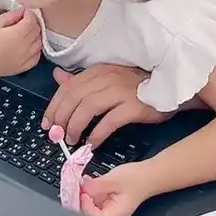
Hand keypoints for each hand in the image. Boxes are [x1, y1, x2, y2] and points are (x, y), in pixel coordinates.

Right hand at [0, 8, 40, 76]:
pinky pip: (36, 57)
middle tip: (24, 21)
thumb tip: (23, 11)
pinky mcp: (22, 68)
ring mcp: (24, 59)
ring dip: (35, 36)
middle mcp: (24, 47)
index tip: (24, 12)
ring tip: (26, 33)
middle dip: (33, 23)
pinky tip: (28, 46)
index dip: (29, 14)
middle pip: (37, 31)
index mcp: (17, 34)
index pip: (32, 20)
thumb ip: (12, 15)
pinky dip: (36, 50)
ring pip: (39, 43)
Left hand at [42, 64, 172, 144]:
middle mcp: (107, 78)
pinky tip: (91, 144)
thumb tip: (58, 77)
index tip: (47, 123)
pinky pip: (108, 122)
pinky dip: (96, 134)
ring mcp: (120, 91)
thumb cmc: (137, 86)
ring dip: (75, 126)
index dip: (54, 106)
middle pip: (74, 98)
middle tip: (57, 135)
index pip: (68, 87)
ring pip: (88, 108)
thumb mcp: (107, 78)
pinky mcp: (132, 106)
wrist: (168, 88)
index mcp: (98, 71)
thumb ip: (82, 80)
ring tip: (72, 140)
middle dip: (61, 118)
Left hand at [79, 162, 153, 215]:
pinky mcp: (105, 202)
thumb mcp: (114, 180)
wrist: (148, 174)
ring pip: (88, 205)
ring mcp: (106, 209)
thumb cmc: (137, 180)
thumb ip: (96, 186)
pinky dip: (89, 191)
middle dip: (81, 198)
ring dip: (84, 193)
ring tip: (84, 182)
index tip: (82, 191)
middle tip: (78, 185)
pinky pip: (93, 198)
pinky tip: (88, 182)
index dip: (84, 204)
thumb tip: (81, 188)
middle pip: (87, 213)